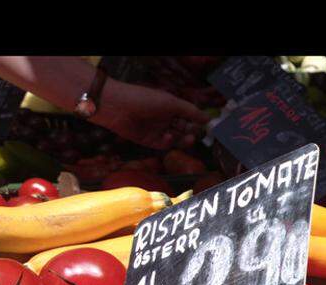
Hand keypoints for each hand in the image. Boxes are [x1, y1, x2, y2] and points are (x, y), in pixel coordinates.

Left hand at [95, 79, 210, 149]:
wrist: (117, 107)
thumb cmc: (144, 99)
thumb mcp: (171, 102)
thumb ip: (191, 111)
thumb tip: (208, 119)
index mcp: (170, 107)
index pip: (188, 117)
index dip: (197, 122)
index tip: (206, 128)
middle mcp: (164, 118)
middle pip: (183, 129)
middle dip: (191, 132)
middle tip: (196, 135)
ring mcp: (156, 129)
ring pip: (175, 138)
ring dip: (182, 139)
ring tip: (188, 138)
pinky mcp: (148, 140)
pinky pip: (162, 144)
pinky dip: (168, 142)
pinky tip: (168, 136)